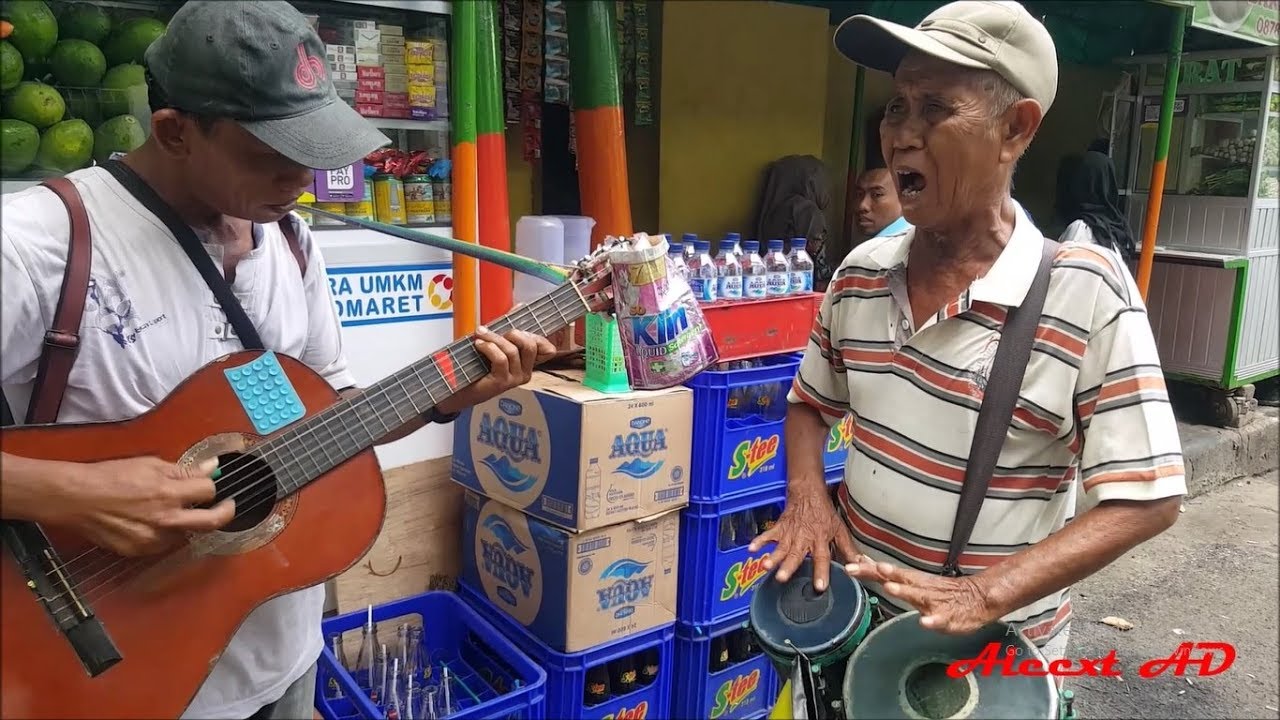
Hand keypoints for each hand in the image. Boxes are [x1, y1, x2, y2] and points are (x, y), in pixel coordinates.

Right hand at [46, 457, 234, 556]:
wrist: (77, 498)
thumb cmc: (110, 477)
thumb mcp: (150, 464)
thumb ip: (184, 469)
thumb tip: (211, 465)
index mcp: (169, 493)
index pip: (209, 491)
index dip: (212, 486)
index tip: (213, 486)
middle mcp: (165, 519)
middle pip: (212, 522)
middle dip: (225, 513)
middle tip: (227, 507)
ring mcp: (154, 538)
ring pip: (187, 534)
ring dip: (189, 524)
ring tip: (175, 511)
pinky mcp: (140, 550)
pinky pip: (165, 544)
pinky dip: (167, 534)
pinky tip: (156, 522)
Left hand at [437, 326, 556, 413]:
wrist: (458, 389)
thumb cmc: (476, 366)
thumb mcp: (496, 343)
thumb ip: (508, 327)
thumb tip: (520, 306)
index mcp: (527, 363)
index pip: (547, 349)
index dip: (537, 335)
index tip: (521, 324)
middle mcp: (525, 373)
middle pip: (530, 346)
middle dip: (513, 333)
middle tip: (496, 330)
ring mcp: (514, 379)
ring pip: (512, 351)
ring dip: (494, 338)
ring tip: (480, 334)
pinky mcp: (501, 382)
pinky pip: (501, 359)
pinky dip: (489, 348)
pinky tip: (479, 345)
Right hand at [747, 481, 857, 591]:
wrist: (808, 492)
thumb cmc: (824, 513)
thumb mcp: (839, 530)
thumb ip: (849, 549)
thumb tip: (862, 563)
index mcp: (820, 540)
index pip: (822, 558)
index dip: (821, 572)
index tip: (819, 587)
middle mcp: (804, 539)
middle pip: (796, 554)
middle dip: (788, 566)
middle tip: (781, 578)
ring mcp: (790, 534)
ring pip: (781, 547)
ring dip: (773, 557)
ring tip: (766, 566)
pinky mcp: (779, 528)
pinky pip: (768, 535)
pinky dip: (759, 541)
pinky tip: (752, 549)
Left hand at [844, 558, 998, 633]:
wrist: (977, 598)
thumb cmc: (942, 592)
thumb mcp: (914, 582)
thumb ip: (891, 576)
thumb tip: (866, 564)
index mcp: (912, 581)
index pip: (887, 573)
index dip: (868, 569)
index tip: (850, 565)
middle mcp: (921, 588)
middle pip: (899, 578)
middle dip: (882, 574)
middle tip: (867, 568)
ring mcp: (934, 602)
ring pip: (917, 596)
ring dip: (904, 591)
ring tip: (891, 588)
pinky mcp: (948, 617)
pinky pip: (939, 619)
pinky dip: (932, 621)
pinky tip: (925, 622)